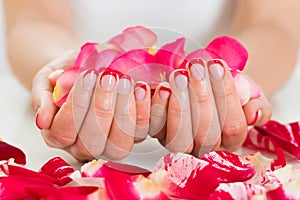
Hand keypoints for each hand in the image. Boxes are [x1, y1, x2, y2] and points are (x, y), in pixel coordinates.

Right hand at [32, 52, 150, 160]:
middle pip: (92, 144)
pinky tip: (144, 87)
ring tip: (126, 81)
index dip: (76, 107)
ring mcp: (112, 143)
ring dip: (125, 113)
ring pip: (120, 145)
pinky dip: (148, 110)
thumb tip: (42, 120)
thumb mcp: (47, 78)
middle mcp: (85, 145)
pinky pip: (145, 132)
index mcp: (58, 134)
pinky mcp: (135, 134)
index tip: (86, 76)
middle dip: (102, 109)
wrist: (86, 69)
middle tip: (108, 77)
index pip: (63, 133)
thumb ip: (42, 97)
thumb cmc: (67, 73)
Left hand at [150, 59, 271, 156]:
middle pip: (205, 136)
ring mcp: (179, 144)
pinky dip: (158, 108)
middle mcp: (205, 148)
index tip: (218, 66)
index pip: (233, 128)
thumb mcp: (249, 95)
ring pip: (180, 138)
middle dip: (201, 98)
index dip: (227, 97)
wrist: (205, 84)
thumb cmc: (226, 89)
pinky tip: (162, 88)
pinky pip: (155, 128)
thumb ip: (258, 106)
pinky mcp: (158, 134)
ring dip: (179, 105)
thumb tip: (254, 115)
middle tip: (196, 68)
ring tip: (179, 75)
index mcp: (231, 141)